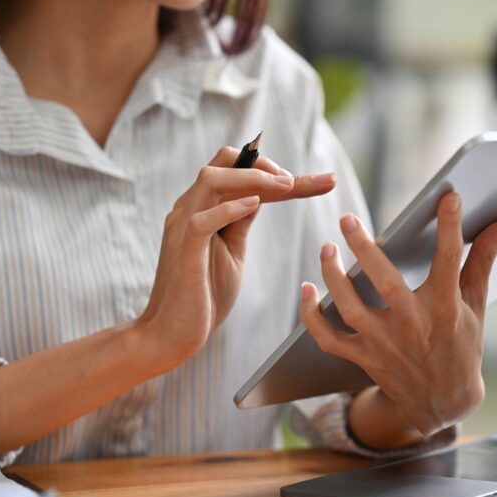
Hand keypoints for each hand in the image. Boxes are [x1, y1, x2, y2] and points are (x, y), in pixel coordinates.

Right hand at [137, 146, 335, 366]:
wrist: (173, 334)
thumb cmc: (204, 294)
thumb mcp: (232, 249)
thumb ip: (241, 221)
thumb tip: (261, 195)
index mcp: (203, 207)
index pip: (238, 170)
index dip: (279, 170)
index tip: (323, 181)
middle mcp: (190, 208)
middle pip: (223, 162)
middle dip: (265, 164)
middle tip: (298, 180)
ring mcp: (183, 227)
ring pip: (211, 179)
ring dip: (252, 177)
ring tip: (286, 186)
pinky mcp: (184, 251)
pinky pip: (202, 220)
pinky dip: (230, 208)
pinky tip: (255, 204)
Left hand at [300, 192, 496, 438]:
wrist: (444, 402)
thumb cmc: (461, 342)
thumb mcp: (476, 301)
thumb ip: (486, 256)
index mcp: (446, 308)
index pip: (450, 261)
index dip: (451, 228)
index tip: (449, 197)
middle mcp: (414, 325)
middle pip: (384, 283)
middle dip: (364, 250)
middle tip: (347, 219)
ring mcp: (385, 344)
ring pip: (349, 308)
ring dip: (333, 277)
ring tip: (327, 248)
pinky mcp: (364, 357)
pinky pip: (329, 337)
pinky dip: (311, 316)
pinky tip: (306, 289)